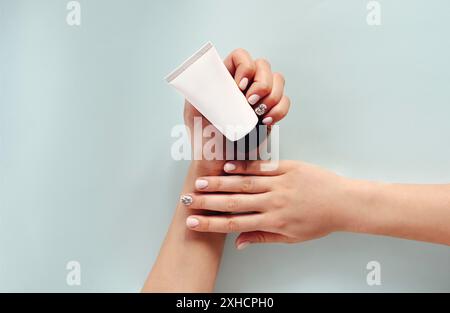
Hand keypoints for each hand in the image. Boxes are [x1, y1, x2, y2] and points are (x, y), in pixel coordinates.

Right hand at [182, 160, 351, 247]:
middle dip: (207, 201)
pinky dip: (243, 166)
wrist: (343, 202)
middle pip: (234, 202)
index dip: (211, 223)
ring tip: (200, 182)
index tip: (193, 222)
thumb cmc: (318, 221)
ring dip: (220, 182)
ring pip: (244, 183)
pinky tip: (226, 166)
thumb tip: (238, 243)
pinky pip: (261, 167)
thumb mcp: (290, 237)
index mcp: (273, 222)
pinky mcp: (288, 168)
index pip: (235, 223)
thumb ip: (262, 238)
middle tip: (187, 200)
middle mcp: (273, 203)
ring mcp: (280, 183)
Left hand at [183, 49, 289, 174]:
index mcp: (224, 78)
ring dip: (272, 96)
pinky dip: (280, 110)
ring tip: (258, 114)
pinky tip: (266, 121)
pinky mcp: (270, 111)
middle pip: (263, 65)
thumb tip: (208, 77)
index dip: (245, 66)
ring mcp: (258, 97)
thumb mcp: (193, 113)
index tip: (239, 87)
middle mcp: (243, 84)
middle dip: (261, 83)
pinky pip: (285, 101)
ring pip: (278, 80)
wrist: (219, 165)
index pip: (240, 56)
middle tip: (250, 103)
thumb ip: (198, 92)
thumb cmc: (203, 141)